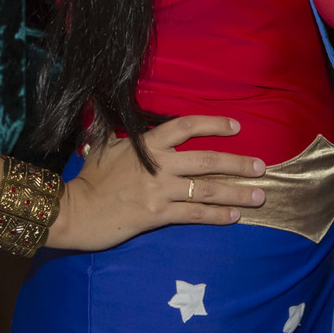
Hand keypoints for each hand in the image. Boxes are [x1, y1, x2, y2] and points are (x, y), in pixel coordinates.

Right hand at [54, 116, 265, 250]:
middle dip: (238, 163)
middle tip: (262, 166)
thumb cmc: (88, 178)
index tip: (237, 126)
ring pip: (206, 189)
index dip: (214, 124)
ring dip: (236, 192)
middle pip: (207, 159)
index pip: (186, 125)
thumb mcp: (103, 146)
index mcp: (147, 143)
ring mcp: (158, 190)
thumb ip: (120, 133)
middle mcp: (158, 164)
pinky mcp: (156, 215)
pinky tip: (234, 217)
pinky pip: (193, 214)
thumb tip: (120, 115)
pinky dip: (216, 216)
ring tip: (260, 195)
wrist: (71, 211)